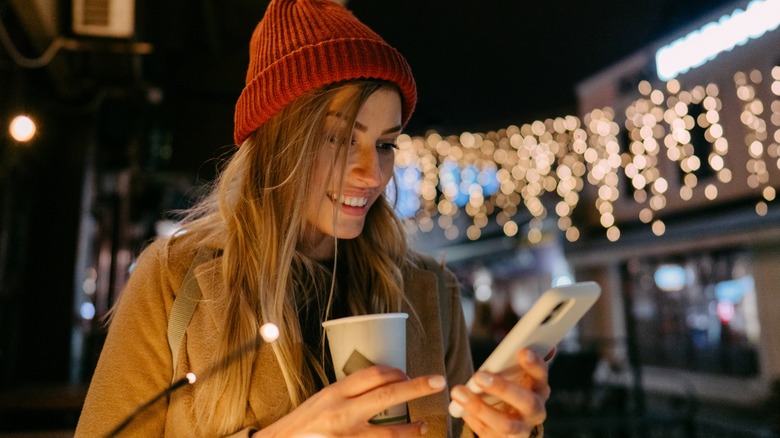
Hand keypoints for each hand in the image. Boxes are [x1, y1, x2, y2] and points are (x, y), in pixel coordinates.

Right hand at [254, 365, 446, 436]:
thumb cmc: (303, 424)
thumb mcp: (323, 400)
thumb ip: (349, 394)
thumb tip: (381, 385)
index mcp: (335, 393)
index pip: (372, 375)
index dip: (396, 371)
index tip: (408, 373)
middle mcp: (343, 413)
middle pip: (388, 395)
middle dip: (417, 387)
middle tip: (439, 382)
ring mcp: (348, 437)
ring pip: (391, 431)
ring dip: (413, 428)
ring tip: (424, 425)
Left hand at [450, 348, 550, 436]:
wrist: (509, 425)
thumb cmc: (510, 390)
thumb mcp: (516, 376)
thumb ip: (518, 361)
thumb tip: (534, 341)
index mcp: (539, 388)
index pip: (541, 375)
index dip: (535, 364)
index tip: (522, 351)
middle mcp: (535, 410)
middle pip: (526, 401)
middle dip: (502, 388)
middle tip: (478, 375)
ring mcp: (521, 429)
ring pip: (505, 424)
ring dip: (480, 407)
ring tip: (458, 392)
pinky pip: (488, 433)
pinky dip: (472, 418)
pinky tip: (458, 406)